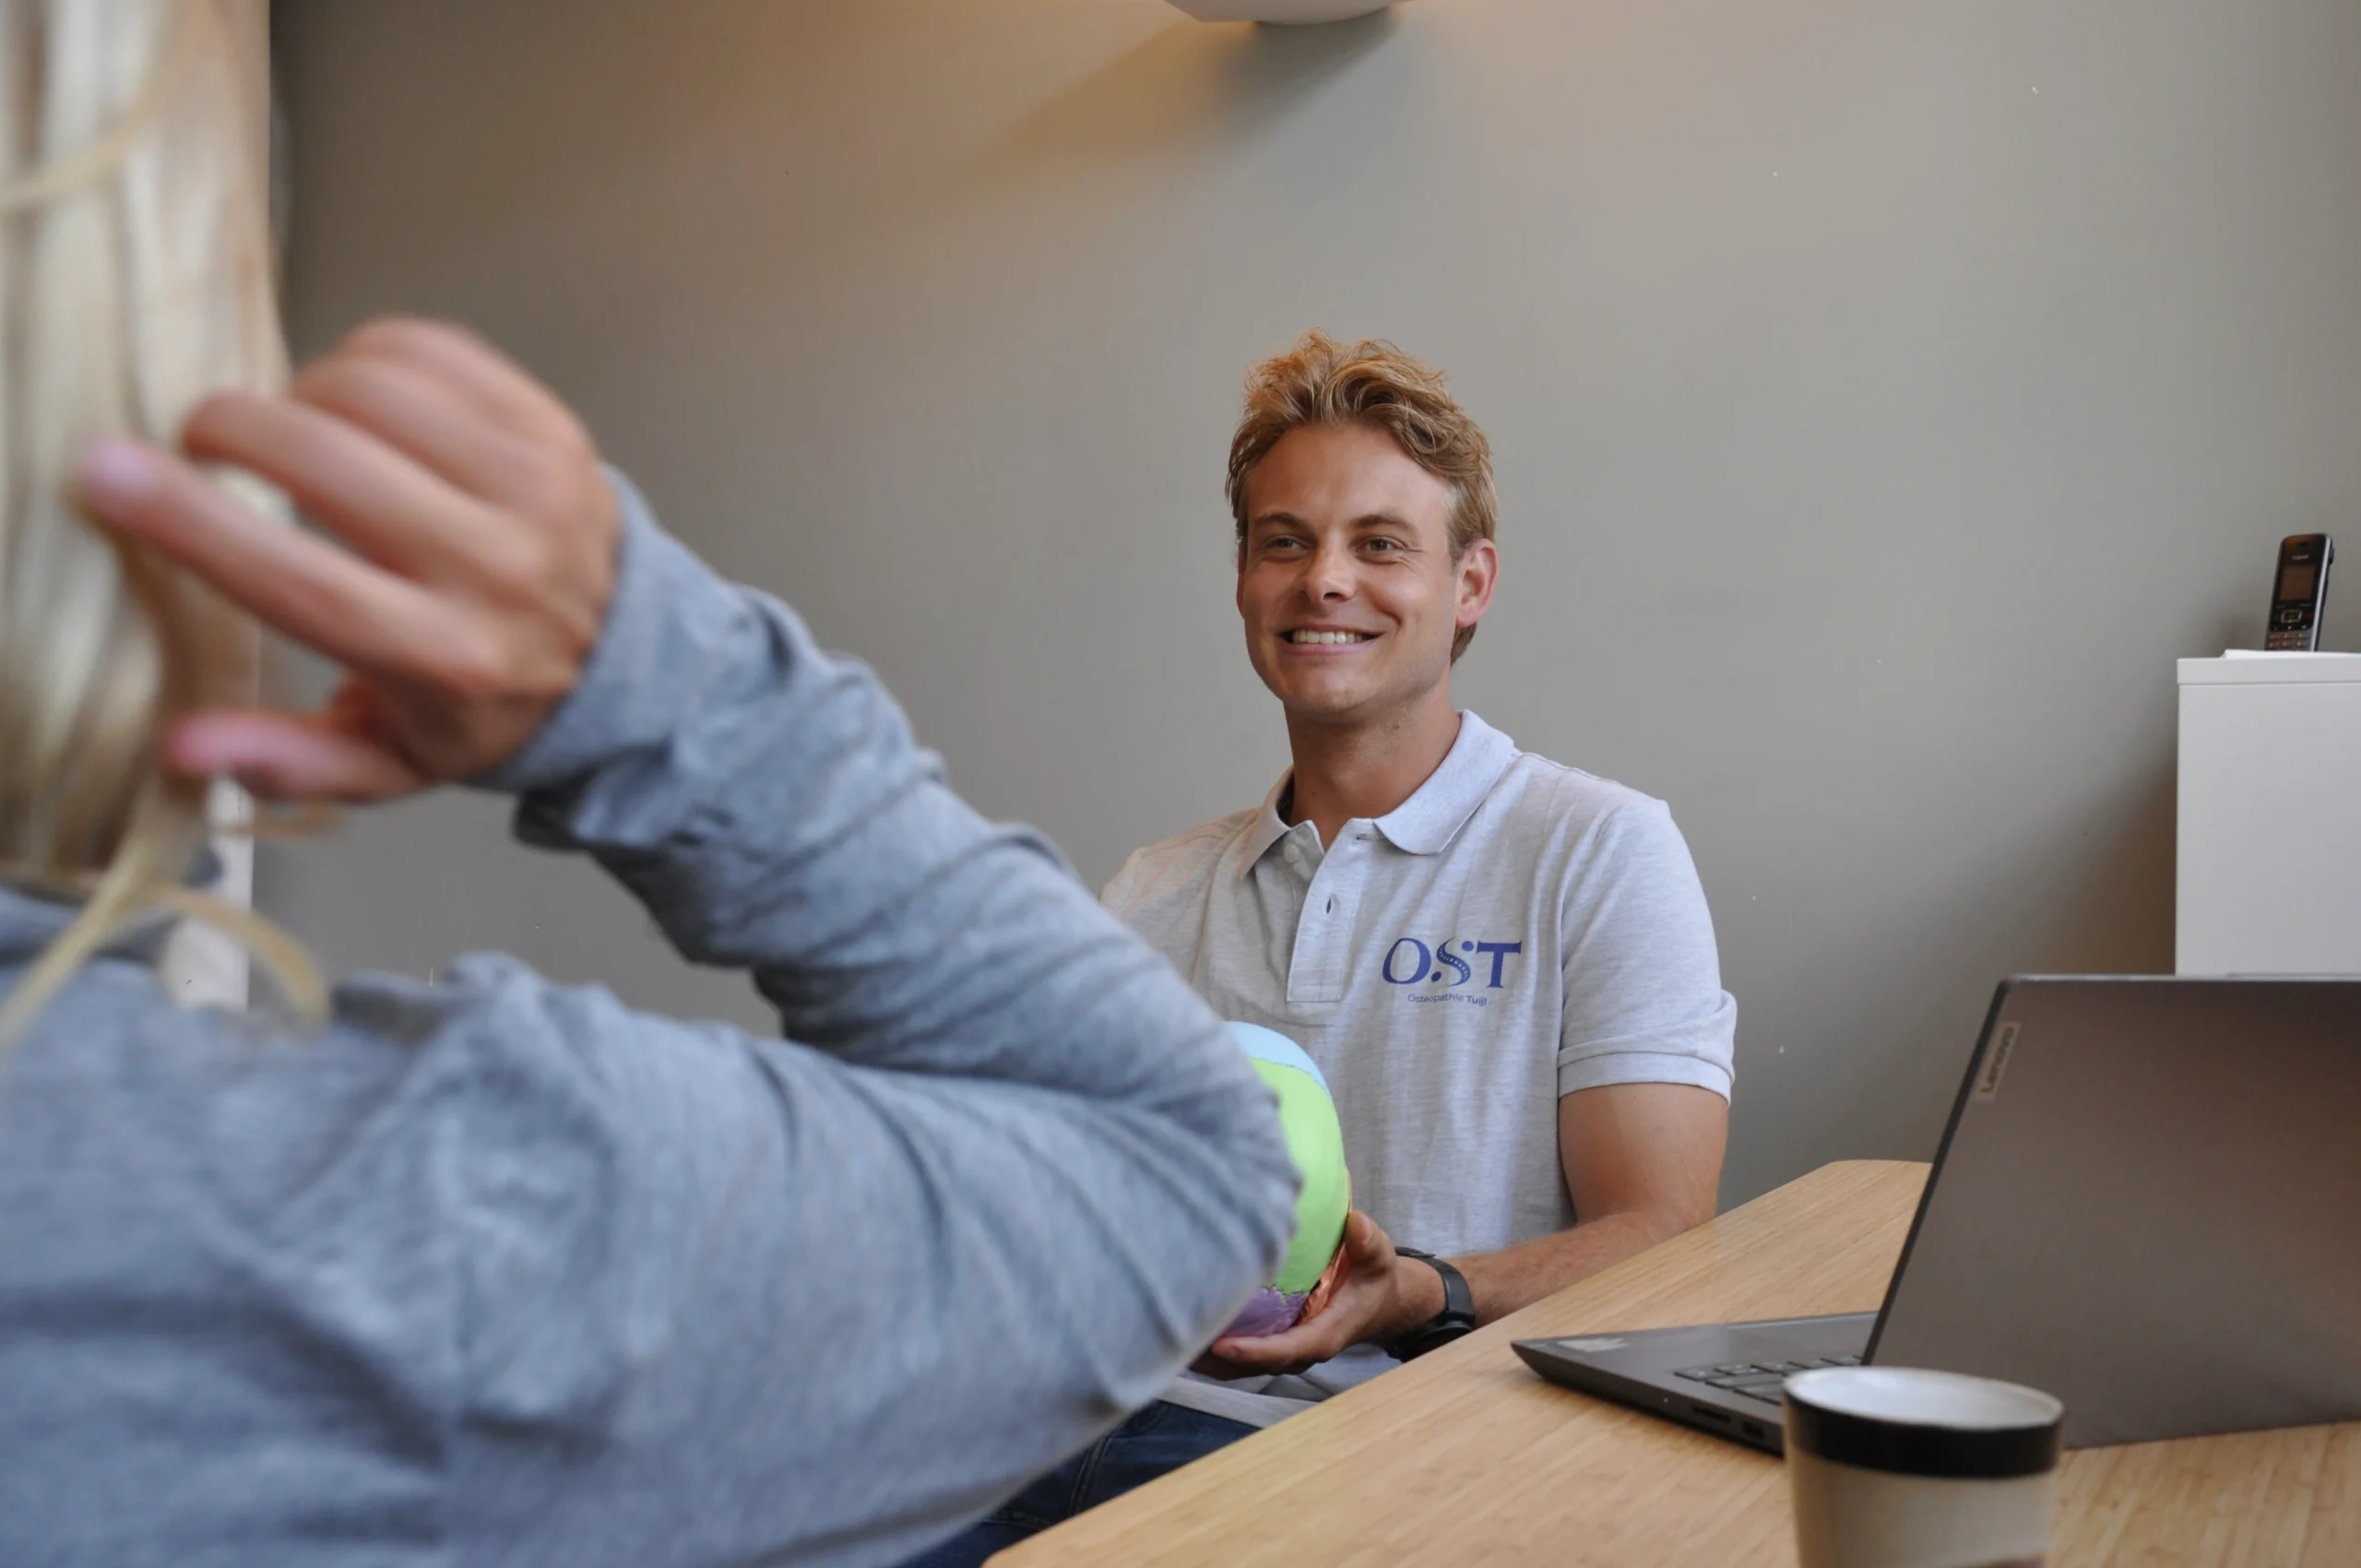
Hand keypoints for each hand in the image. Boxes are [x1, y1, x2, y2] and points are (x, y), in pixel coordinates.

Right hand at [74, 316, 619, 802]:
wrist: (623, 659)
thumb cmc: (484, 701)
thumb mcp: (391, 761)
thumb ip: (288, 758)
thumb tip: (184, 748)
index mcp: (445, 657)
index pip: (303, 582)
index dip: (194, 524)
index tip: (109, 475)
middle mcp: (497, 569)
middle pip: (328, 461)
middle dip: (232, 428)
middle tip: (203, 441)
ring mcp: (534, 489)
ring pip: (375, 388)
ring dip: (304, 391)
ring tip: (298, 431)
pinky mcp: (551, 428)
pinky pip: (432, 351)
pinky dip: (367, 357)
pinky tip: (359, 401)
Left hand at [1194, 1212, 1445, 1377]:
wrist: (1379, 1300)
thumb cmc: (1373, 1277)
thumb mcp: (1378, 1256)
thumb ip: (1368, 1242)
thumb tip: (1354, 1223)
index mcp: (1326, 1333)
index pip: (1287, 1350)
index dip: (1255, 1352)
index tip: (1223, 1346)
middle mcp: (1301, 1348)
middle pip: (1254, 1364)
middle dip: (1217, 1359)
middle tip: (1177, 1342)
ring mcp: (1286, 1349)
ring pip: (1241, 1365)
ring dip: (1207, 1359)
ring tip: (1168, 1341)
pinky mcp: (1274, 1342)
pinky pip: (1239, 1353)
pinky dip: (1212, 1348)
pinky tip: (1183, 1329)